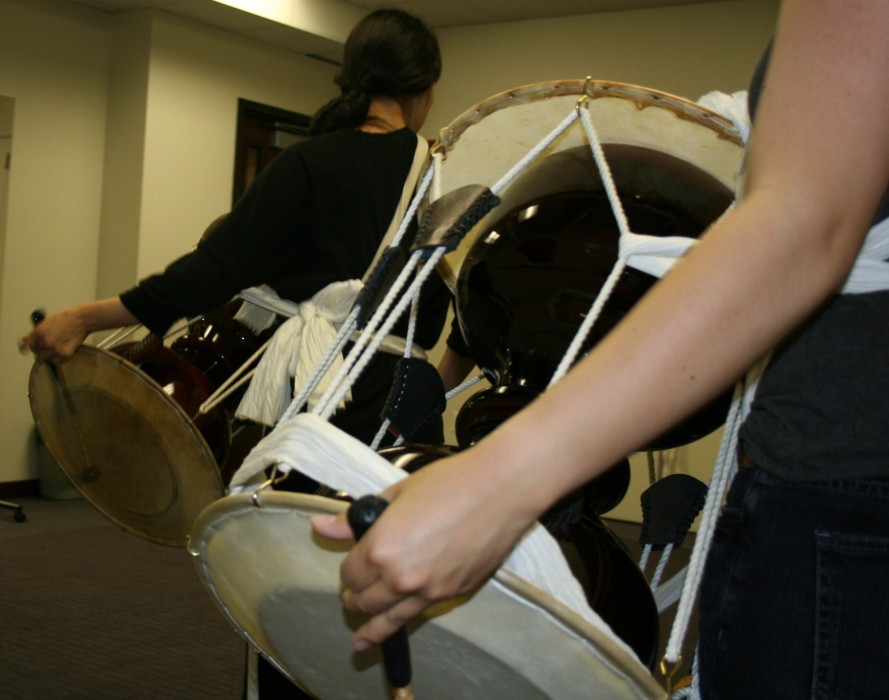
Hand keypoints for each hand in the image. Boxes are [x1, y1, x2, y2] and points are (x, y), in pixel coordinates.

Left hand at [20, 308, 89, 363]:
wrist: (82, 320)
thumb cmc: (66, 318)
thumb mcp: (46, 322)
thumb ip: (35, 332)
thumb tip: (25, 340)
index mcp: (39, 333)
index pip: (27, 346)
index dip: (27, 348)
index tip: (26, 351)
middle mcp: (46, 343)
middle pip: (36, 353)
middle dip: (38, 351)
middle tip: (44, 348)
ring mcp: (56, 349)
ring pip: (45, 359)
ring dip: (47, 356)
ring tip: (52, 350)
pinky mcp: (65, 354)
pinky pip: (56, 362)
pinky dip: (56, 359)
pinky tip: (59, 353)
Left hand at [311, 451, 534, 649]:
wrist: (500, 490)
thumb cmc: (451, 483)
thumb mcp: (396, 494)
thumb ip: (354, 519)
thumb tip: (322, 526)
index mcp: (380, 548)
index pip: (349, 574)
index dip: (348, 570)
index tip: (352, 565)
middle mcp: (401, 577)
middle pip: (364, 602)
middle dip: (355, 599)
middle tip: (352, 597)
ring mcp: (428, 590)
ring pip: (390, 620)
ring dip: (373, 627)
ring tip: (362, 639)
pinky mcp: (453, 593)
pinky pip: (420, 613)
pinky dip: (405, 618)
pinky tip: (400, 622)